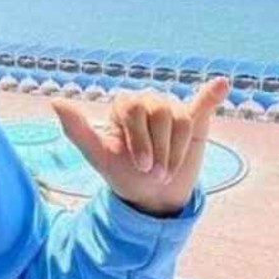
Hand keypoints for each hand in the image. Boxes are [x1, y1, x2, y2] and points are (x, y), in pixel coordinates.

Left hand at [50, 77, 230, 215]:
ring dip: (175, 150)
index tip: (141, 165)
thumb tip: (55, 101)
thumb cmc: (122, 173)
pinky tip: (222, 83)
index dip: (140, 139)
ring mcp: (173, 109)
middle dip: (158, 149)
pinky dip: (212, 94)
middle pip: (160, 114)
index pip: (134, 110)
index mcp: (124, 105)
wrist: (151, 194)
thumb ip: (76, 129)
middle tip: (154, 171)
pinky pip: (204, 103)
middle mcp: (148, 101)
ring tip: (167, 168)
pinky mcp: (195, 119)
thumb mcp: (97, 155)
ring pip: (181, 120)